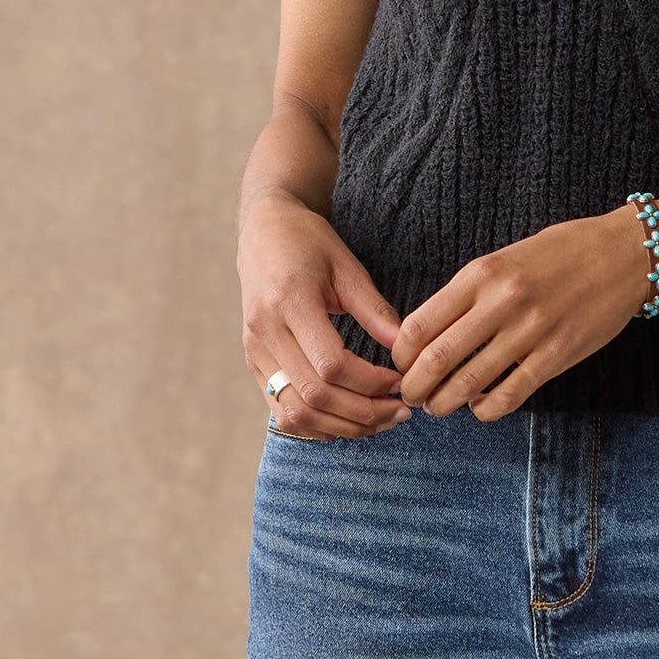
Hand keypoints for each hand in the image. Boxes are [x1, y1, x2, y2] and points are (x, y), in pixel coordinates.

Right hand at [238, 188, 413, 439]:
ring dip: (342, 426)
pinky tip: (348, 420)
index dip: (370, 383)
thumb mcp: (346, 265)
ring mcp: (255, 351)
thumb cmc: (309, 243)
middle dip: (363, 413)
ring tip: (380, 421)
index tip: (400, 382)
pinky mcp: (253, 363)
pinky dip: (318, 425)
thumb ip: (374, 308)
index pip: (330, 364)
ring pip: (295, 413)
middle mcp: (265, 332)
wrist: (263, 233)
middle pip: (314, 395)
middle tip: (400, 412)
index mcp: (290, 301)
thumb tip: (405, 347)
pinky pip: (282, 411)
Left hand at [388, 204, 653, 419]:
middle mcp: (501, 302)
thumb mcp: (505, 258)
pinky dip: (486, 410)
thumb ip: (470, 293)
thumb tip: (430, 336)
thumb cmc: (561, 252)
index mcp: (482, 274)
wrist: (623, 252)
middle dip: (415, 388)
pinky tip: (482, 406)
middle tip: (412, 396)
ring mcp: (530, 331)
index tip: (401, 366)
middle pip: (436, 361)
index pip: (419, 326)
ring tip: (441, 406)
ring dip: (445, 404)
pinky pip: (509, 396)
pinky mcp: (557, 356)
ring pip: (468, 386)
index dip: (400, 356)